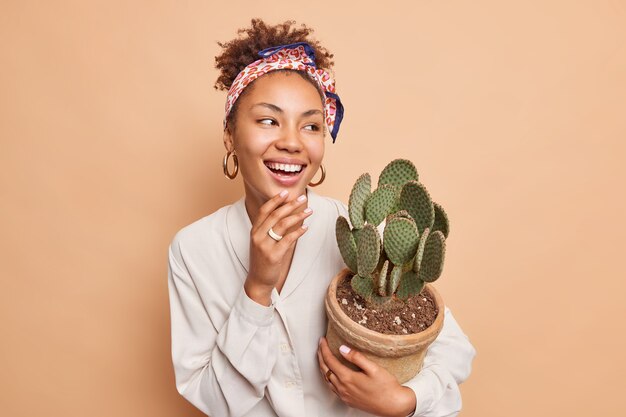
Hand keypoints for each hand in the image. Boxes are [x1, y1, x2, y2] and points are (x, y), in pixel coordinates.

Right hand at [245, 190, 312, 304]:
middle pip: (275, 215)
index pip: (264, 211)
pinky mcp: (273, 256)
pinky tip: (306, 228)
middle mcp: (257, 236)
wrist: (258, 280)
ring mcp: (264, 246)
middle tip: (302, 198)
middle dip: (290, 205)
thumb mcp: (262, 242)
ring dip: (297, 216)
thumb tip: (288, 214)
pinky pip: (288, 240)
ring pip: (282, 225)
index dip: (275, 200)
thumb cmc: (263, 259)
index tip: (286, 192)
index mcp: (254, 231)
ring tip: (309, 211)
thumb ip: (271, 229)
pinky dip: (298, 232)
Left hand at [317, 337, 415, 416]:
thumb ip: (357, 357)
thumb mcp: (373, 368)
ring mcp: (345, 396)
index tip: (322, 340)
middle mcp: (343, 388)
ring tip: (323, 358)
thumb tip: (343, 349)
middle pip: (325, 370)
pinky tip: (332, 374)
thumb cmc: (387, 388)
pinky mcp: (348, 401)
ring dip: (323, 367)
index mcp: (348, 378)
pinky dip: (328, 378)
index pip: (330, 360)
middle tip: (320, 346)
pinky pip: (332, 388)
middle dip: (321, 356)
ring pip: (327, 379)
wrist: (394, 406)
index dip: (324, 349)